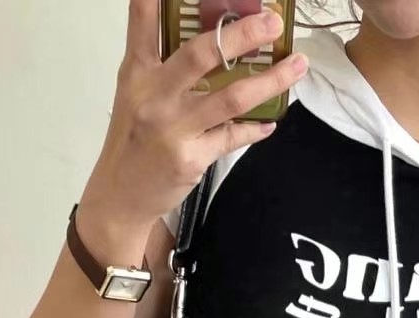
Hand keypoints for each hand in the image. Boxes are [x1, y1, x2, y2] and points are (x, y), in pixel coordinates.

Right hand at [79, 0, 306, 233]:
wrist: (121, 195)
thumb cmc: (133, 139)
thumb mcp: (136, 93)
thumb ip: (163, 64)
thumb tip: (209, 39)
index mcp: (138, 72)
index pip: (144, 21)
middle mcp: (155, 95)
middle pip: (202, 55)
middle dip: (241, 34)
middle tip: (272, 22)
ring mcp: (174, 128)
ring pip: (231, 98)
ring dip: (270, 80)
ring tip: (297, 65)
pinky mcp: (191, 159)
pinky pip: (233, 137)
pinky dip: (255, 128)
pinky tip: (270, 122)